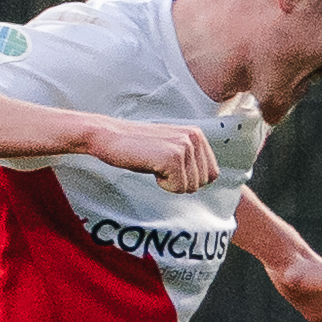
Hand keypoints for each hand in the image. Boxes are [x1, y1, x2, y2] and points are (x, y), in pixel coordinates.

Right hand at [84, 115, 221, 197]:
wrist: (109, 137)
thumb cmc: (138, 147)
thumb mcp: (171, 148)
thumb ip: (192, 158)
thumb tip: (211, 179)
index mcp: (197, 134)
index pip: (212, 174)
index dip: (189, 179)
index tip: (169, 167)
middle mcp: (195, 137)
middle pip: (202, 182)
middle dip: (180, 182)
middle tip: (159, 165)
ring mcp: (184, 146)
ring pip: (190, 187)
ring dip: (170, 183)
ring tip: (154, 163)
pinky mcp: (173, 157)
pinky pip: (177, 188)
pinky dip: (162, 185)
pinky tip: (150, 166)